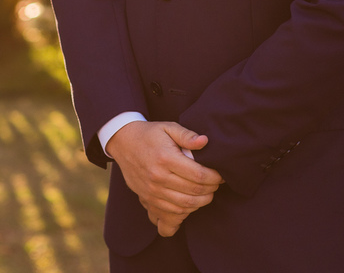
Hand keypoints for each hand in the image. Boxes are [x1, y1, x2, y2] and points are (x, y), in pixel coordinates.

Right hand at [106, 121, 222, 234]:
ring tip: (205, 193)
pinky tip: (188, 206)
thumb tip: (204, 141)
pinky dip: (182, 214)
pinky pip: (168, 215)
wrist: (123, 142)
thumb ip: (187, 135)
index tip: (220, 175)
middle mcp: (158, 177)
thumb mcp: (168, 127)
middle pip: (194, 193)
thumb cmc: (149, 134)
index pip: (199, 175)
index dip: (215, 178)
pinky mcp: (146, 199)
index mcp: (166, 158)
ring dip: (200, 203)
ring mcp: (151, 191)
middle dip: (211, 190)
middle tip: (215, 184)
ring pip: (184, 206)